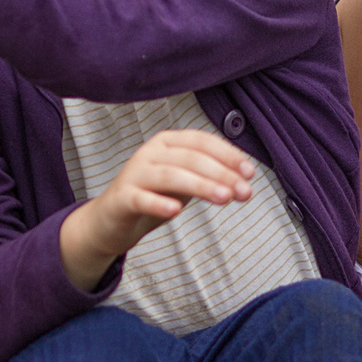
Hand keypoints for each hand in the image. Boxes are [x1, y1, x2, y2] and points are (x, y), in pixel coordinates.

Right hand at [59, 129, 255, 291]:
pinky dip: (159, 203)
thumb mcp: (184, 182)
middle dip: (221, 174)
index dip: (228, 154)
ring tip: (223, 198)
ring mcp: (134, 173)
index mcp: (167, 142)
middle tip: (243, 192)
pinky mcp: (122, 197)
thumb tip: (243, 180)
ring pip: (170, 175)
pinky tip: (175, 211)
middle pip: (190, 158)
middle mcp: (150, 152)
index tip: (249, 172)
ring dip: (200, 185)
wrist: (112, 221)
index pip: (201, 141)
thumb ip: (209, 177)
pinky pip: (142, 198)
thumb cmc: (153, 196)